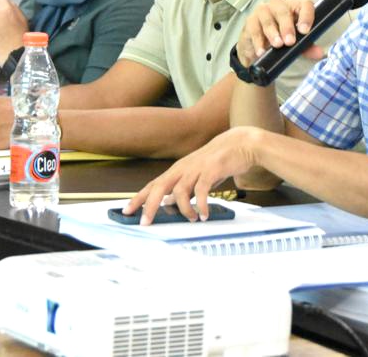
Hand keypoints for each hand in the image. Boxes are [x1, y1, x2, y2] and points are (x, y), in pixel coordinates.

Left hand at [123, 126, 263, 223]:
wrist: (240, 144)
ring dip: (183, 209)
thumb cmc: (218, 162)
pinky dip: (201, 205)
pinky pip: (202, 190)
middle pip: (159, 187)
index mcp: (177, 170)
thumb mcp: (197, 176)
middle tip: (145, 223)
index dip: (139, 198)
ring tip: (191, 219)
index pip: (153, 185)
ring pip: (180, 191)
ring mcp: (196, 168)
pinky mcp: (211, 170)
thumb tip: (170, 205)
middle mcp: (183, 168)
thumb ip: (184, 189)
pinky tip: (204, 215)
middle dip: (150, 206)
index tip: (127, 211)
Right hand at [236, 0, 317, 66]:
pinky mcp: (251, 21)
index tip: (305, 31)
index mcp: (295, 8)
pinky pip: (254, 29)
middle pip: (283, 11)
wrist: (258, 48)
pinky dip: (258, 41)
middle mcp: (279, 5)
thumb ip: (307, 47)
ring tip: (277, 45)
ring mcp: (263, 11)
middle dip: (287, 27)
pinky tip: (262, 51)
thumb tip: (319, 53)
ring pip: (268, 18)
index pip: (304, 4)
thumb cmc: (281, 40)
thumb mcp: (296, 44)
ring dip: (273, 33)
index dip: (306, 16)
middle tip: (290, 42)